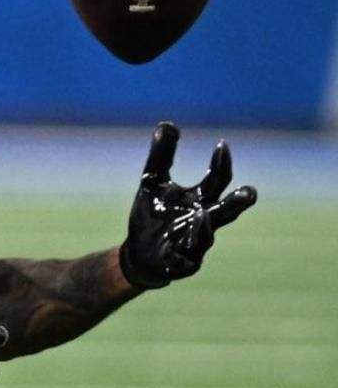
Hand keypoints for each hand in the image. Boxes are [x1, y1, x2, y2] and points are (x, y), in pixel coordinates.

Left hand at [118, 122, 257, 289]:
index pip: (218, 179)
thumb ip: (161, 155)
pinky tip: (175, 248)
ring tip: (201, 215)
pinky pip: (186, 259)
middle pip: (227, 210)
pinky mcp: (184, 264)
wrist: (138, 253)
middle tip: (249, 193)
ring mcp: (197, 244)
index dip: (221, 162)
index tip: (221, 145)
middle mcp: (205, 220)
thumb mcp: (151, 181)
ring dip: (204, 226)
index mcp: (200, 199)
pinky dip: (182, 253)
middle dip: (237, 202)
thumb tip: (168, 124)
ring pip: (207, 235)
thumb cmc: (152, 213)